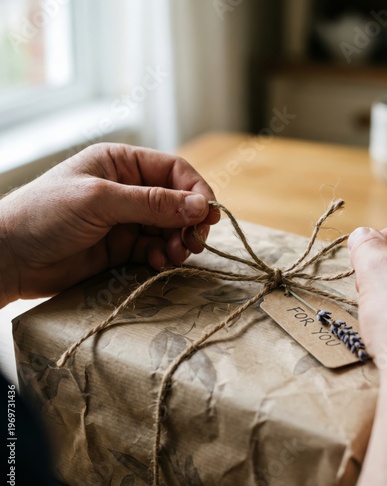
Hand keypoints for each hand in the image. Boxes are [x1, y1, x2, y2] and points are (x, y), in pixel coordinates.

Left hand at [0, 143, 219, 304]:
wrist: (9, 257)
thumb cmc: (46, 214)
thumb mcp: (100, 200)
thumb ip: (152, 203)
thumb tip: (200, 206)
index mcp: (122, 163)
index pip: (174, 171)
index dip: (196, 191)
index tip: (208, 214)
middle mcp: (128, 189)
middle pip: (177, 202)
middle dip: (189, 221)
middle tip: (194, 242)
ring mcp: (126, 220)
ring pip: (169, 228)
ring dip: (178, 241)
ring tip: (176, 255)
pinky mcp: (123, 247)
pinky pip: (155, 249)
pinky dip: (162, 256)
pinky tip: (158, 263)